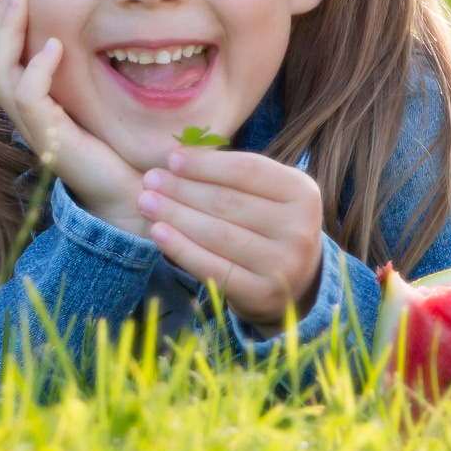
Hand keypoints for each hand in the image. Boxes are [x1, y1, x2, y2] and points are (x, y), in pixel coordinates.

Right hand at [0, 0, 144, 234]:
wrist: (124, 190)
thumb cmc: (110, 147)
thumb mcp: (87, 99)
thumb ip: (72, 73)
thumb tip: (73, 33)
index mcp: (25, 103)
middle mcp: (20, 114)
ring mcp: (30, 126)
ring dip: (8, 30)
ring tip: (23, 1)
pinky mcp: (48, 137)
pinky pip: (26, 94)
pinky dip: (37, 66)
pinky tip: (54, 45)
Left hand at [137, 147, 323, 328]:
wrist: (294, 283)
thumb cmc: (269, 225)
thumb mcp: (267, 194)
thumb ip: (234, 175)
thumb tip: (178, 156)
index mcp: (303, 193)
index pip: (247, 171)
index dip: (205, 164)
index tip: (172, 159)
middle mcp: (300, 229)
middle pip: (228, 202)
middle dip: (182, 189)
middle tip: (150, 180)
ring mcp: (284, 265)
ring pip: (217, 234)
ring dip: (175, 215)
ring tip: (146, 201)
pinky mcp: (262, 294)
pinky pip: (211, 267)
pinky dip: (180, 247)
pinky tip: (157, 231)